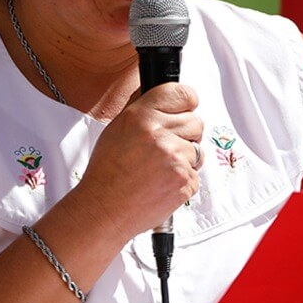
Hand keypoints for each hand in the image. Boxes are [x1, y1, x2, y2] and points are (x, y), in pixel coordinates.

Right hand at [70, 83, 202, 239]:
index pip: (183, 94)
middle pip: (196, 122)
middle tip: (167, 147)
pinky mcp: (184, 180)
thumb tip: (165, 101)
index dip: (187, 102)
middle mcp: (160, 134)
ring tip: (159, 169)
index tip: (186, 108)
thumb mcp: (117, 129)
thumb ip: (144, 112)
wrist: (104, 208)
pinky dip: (183, 180)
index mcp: (142, 116)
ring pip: (198, 150)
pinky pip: (196, 174)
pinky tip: (161, 183)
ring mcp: (175, 158)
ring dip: (184, 159)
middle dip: (186, 134)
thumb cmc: (107, 173)